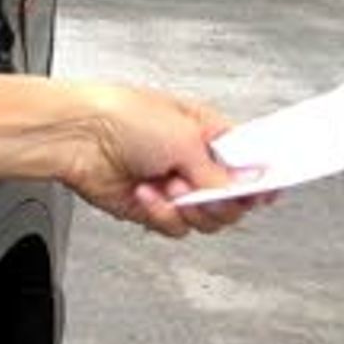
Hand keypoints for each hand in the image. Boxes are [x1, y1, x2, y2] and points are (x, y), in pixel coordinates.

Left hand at [49, 81, 267, 241]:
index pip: (247, 162)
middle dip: (221, 200)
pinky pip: (176, 227)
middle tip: (207, 192)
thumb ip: (221, 172)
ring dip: (188, 207)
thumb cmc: (123, 115)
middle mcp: (193, 161)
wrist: (77, 137)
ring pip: (207, 219)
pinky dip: (161, 214)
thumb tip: (249, 186)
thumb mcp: (185, 139)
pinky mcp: (153, 209)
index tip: (265, 191)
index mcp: (207, 133)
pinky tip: (145, 192)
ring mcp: (173, 187)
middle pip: (232, 200)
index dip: (258, 180)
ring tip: (168, 186)